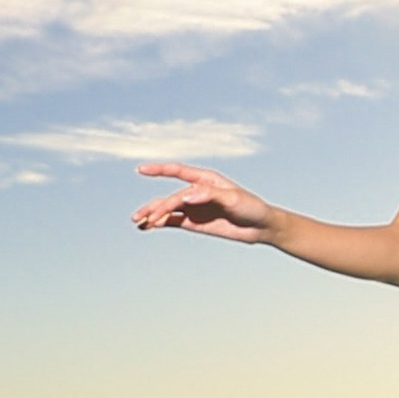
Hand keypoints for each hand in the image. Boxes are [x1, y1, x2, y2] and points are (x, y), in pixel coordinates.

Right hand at [133, 160, 277, 239]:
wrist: (259, 226)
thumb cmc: (250, 206)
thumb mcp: (233, 199)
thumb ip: (210, 195)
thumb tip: (185, 196)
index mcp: (205, 179)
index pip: (178, 171)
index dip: (159, 170)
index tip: (141, 170)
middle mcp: (196, 191)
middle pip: (171, 197)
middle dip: (156, 206)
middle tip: (141, 217)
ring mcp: (193, 207)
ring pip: (167, 209)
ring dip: (152, 214)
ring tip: (138, 222)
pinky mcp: (193, 222)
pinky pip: (172, 221)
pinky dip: (159, 223)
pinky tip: (147, 227)